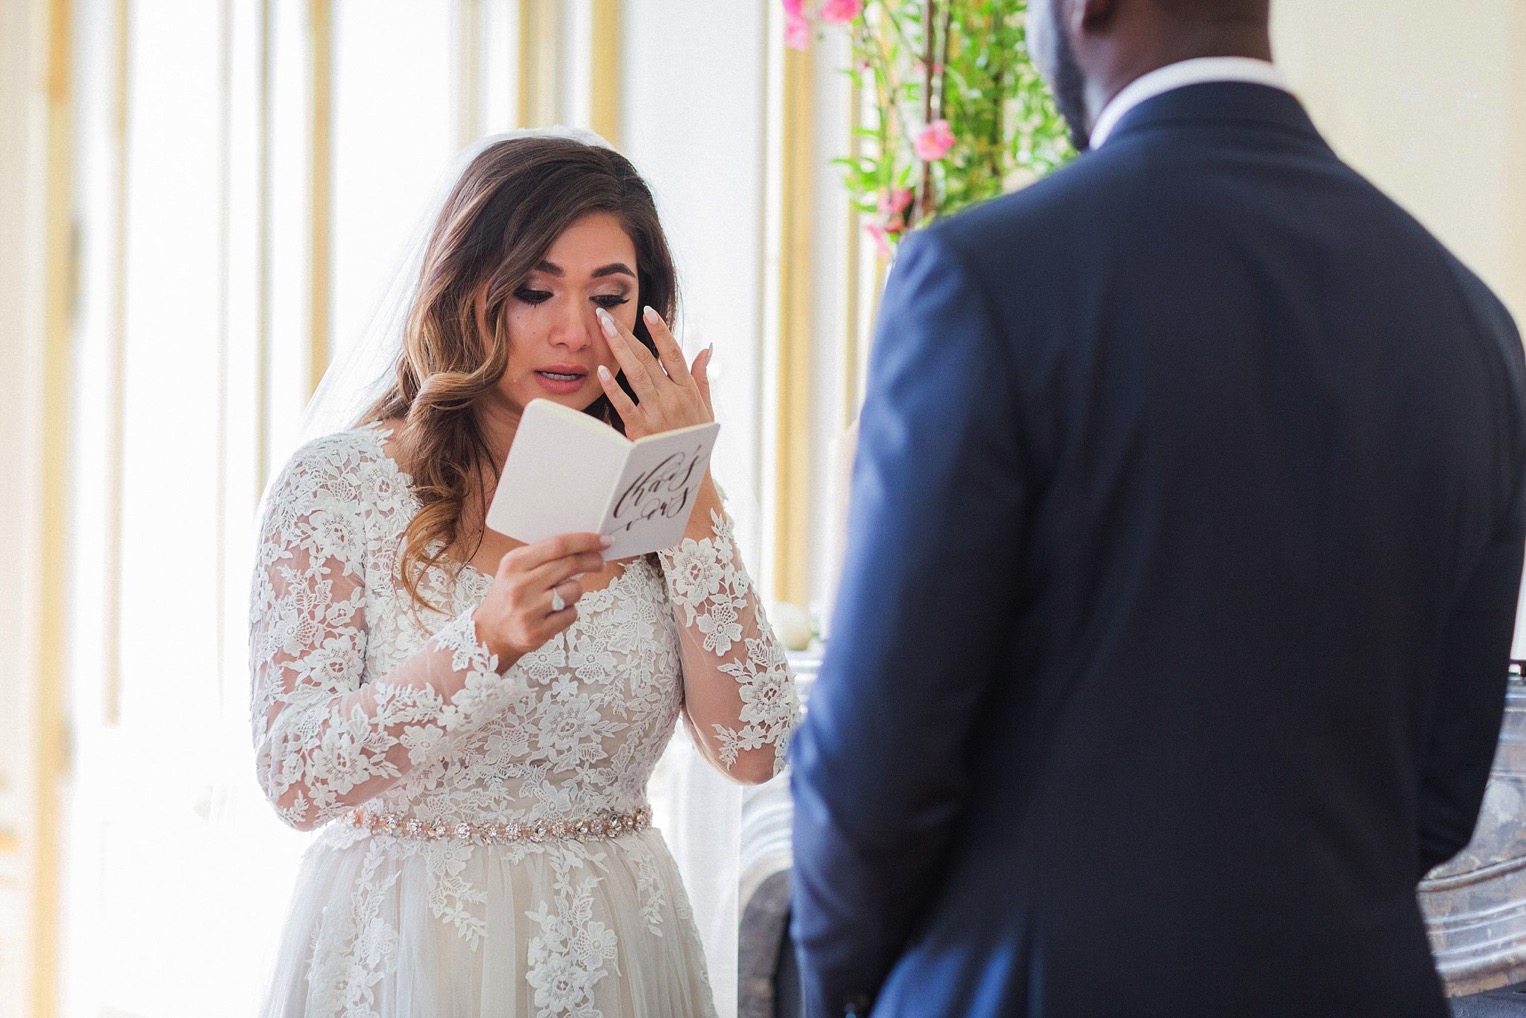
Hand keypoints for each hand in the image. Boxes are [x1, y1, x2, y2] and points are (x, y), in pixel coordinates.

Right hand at [471, 532, 609, 668]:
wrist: (490, 633)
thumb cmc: (509, 597)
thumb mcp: (517, 569)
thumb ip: (544, 558)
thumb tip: (584, 547)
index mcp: (514, 563)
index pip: (557, 545)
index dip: (585, 541)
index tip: (603, 541)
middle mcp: (519, 585)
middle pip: (569, 565)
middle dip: (592, 561)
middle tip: (600, 562)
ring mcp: (527, 610)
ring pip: (574, 591)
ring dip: (575, 592)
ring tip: (559, 597)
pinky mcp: (536, 632)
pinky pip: (571, 614)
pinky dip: (569, 612)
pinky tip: (553, 614)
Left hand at [595, 305, 713, 440]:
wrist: (689, 477)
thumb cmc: (695, 440)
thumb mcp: (706, 407)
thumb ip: (702, 376)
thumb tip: (707, 348)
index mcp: (688, 390)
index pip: (674, 354)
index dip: (661, 332)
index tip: (648, 312)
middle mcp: (673, 398)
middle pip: (649, 358)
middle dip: (627, 333)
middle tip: (606, 314)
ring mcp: (657, 413)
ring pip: (636, 374)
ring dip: (619, 348)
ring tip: (604, 328)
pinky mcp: (641, 430)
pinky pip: (625, 405)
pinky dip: (613, 387)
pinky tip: (602, 369)